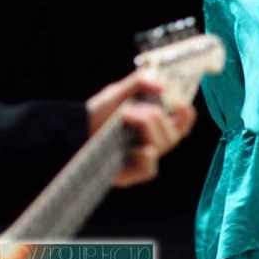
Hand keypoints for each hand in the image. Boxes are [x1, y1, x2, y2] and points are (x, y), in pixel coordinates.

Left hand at [86, 70, 198, 187]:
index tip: (182, 105)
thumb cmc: (94, 115)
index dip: (186, 116)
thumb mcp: (117, 93)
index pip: (180, 124)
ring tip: (125, 116)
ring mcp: (141, 160)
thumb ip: (139, 83)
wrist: (72, 132)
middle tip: (134, 109)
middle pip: (173, 135)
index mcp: (152, 125)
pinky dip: (146, 156)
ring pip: (162, 146)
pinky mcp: (131, 175)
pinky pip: (150, 169)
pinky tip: (134, 149)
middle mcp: (150, 143)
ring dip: (147, 127)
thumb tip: (163, 85)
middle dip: (158, 118)